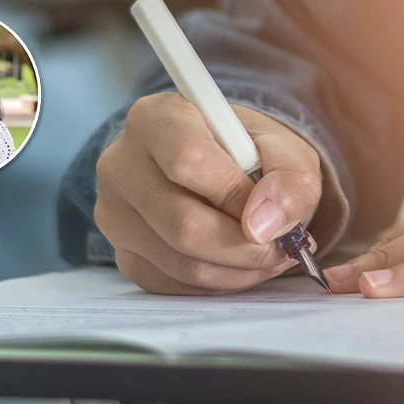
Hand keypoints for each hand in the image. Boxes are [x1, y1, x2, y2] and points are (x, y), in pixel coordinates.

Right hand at [94, 92, 322, 293]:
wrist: (212, 169)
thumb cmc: (245, 152)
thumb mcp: (282, 149)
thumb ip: (289, 178)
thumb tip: (265, 226)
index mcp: (154, 118)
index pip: (188, 160)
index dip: (237, 194)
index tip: (271, 209)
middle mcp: (119, 165)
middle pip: (183, 223)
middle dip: (245, 246)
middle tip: (281, 247)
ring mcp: (113, 214)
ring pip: (181, 262)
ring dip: (238, 270)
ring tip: (267, 255)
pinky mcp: (122, 255)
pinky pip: (174, 285)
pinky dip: (217, 283)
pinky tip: (238, 264)